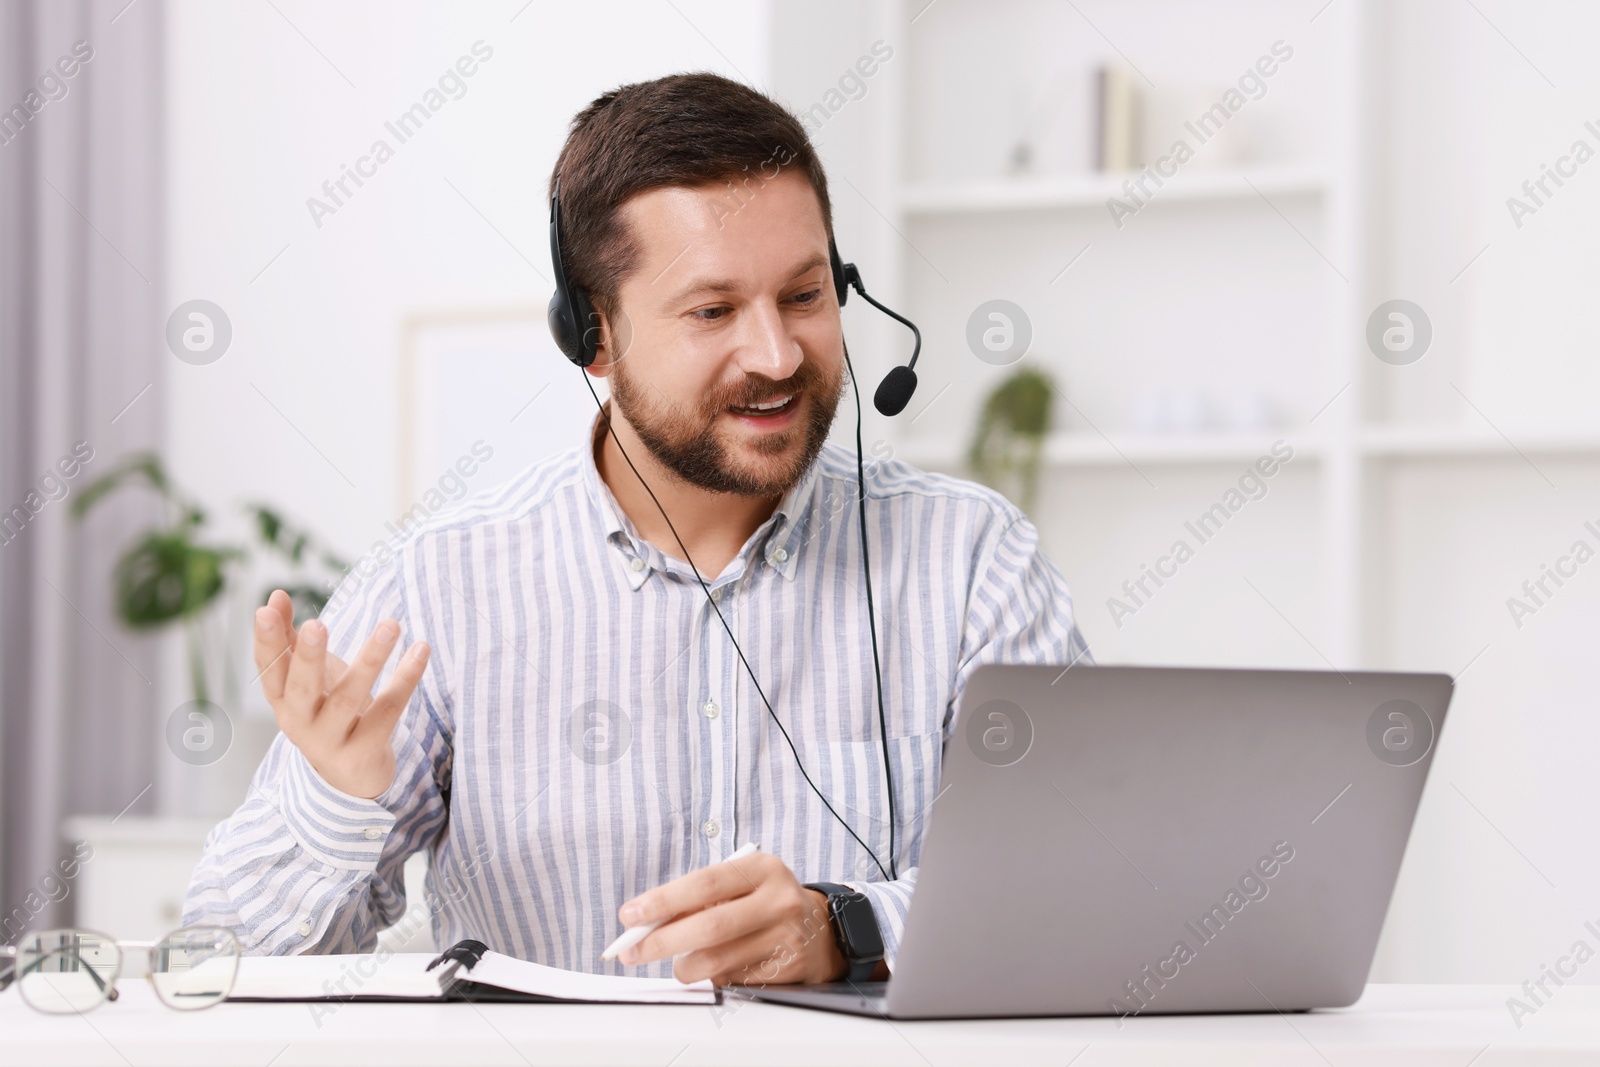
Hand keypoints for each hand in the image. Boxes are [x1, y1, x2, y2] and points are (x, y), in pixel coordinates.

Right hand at [253, 588, 429, 799]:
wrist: (350, 780)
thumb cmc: (326, 714)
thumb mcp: (305, 681)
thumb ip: (290, 640)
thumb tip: (275, 595)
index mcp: (283, 701)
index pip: (269, 669)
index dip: (266, 641)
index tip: (267, 609)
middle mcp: (300, 723)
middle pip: (302, 689)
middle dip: (308, 657)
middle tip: (316, 625)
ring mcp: (331, 741)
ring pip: (349, 699)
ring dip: (370, 659)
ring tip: (390, 625)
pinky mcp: (364, 752)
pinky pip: (387, 711)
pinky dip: (406, 679)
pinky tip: (421, 650)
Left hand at [616, 852, 845, 985]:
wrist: (822, 929)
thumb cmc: (765, 901)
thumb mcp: (741, 884)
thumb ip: (700, 898)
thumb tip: (647, 922)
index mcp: (763, 868)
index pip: (705, 883)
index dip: (663, 900)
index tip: (631, 915)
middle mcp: (778, 901)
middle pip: (710, 927)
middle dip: (662, 942)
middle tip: (633, 951)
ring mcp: (786, 937)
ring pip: (718, 962)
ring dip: (686, 967)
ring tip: (682, 962)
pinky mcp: (787, 969)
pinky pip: (734, 980)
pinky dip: (715, 978)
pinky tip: (720, 966)